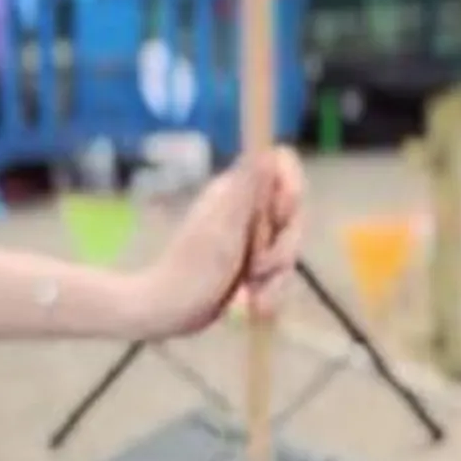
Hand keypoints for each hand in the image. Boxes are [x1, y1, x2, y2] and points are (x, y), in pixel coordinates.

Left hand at [132, 146, 305, 339]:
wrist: (168, 312)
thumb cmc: (192, 268)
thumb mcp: (224, 226)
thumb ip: (247, 187)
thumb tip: (268, 149)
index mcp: (238, 190)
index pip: (283, 167)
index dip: (292, 191)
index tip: (279, 219)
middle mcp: (247, 209)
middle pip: (293, 216)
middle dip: (282, 250)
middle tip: (256, 270)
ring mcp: (250, 238)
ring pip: (287, 250)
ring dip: (275, 280)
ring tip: (250, 296)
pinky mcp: (252, 266)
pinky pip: (279, 274)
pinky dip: (270, 294)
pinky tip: (252, 306)